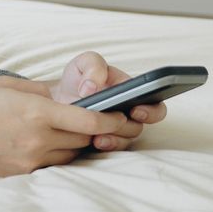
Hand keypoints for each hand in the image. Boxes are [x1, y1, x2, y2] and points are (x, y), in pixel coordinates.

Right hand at [0, 76, 139, 176]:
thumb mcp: (7, 86)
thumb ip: (43, 92)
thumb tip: (70, 95)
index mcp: (36, 113)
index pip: (90, 122)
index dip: (113, 120)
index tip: (124, 115)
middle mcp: (36, 140)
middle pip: (84, 140)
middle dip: (96, 130)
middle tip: (101, 120)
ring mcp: (28, 161)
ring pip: (70, 155)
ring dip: (76, 144)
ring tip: (70, 130)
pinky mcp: (18, 175)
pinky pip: (50, 165)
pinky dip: (56, 154)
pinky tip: (46, 142)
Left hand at [46, 51, 166, 151]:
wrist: (58, 96)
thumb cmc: (78, 77)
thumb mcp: (85, 62)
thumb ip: (93, 66)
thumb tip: (91, 87)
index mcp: (132, 94)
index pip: (155, 106)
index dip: (151, 111)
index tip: (136, 109)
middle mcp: (128, 114)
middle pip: (140, 126)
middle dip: (130, 127)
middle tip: (118, 123)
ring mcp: (115, 129)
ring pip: (125, 140)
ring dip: (114, 137)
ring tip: (99, 135)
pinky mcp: (103, 141)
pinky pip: (110, 149)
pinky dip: (104, 145)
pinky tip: (94, 140)